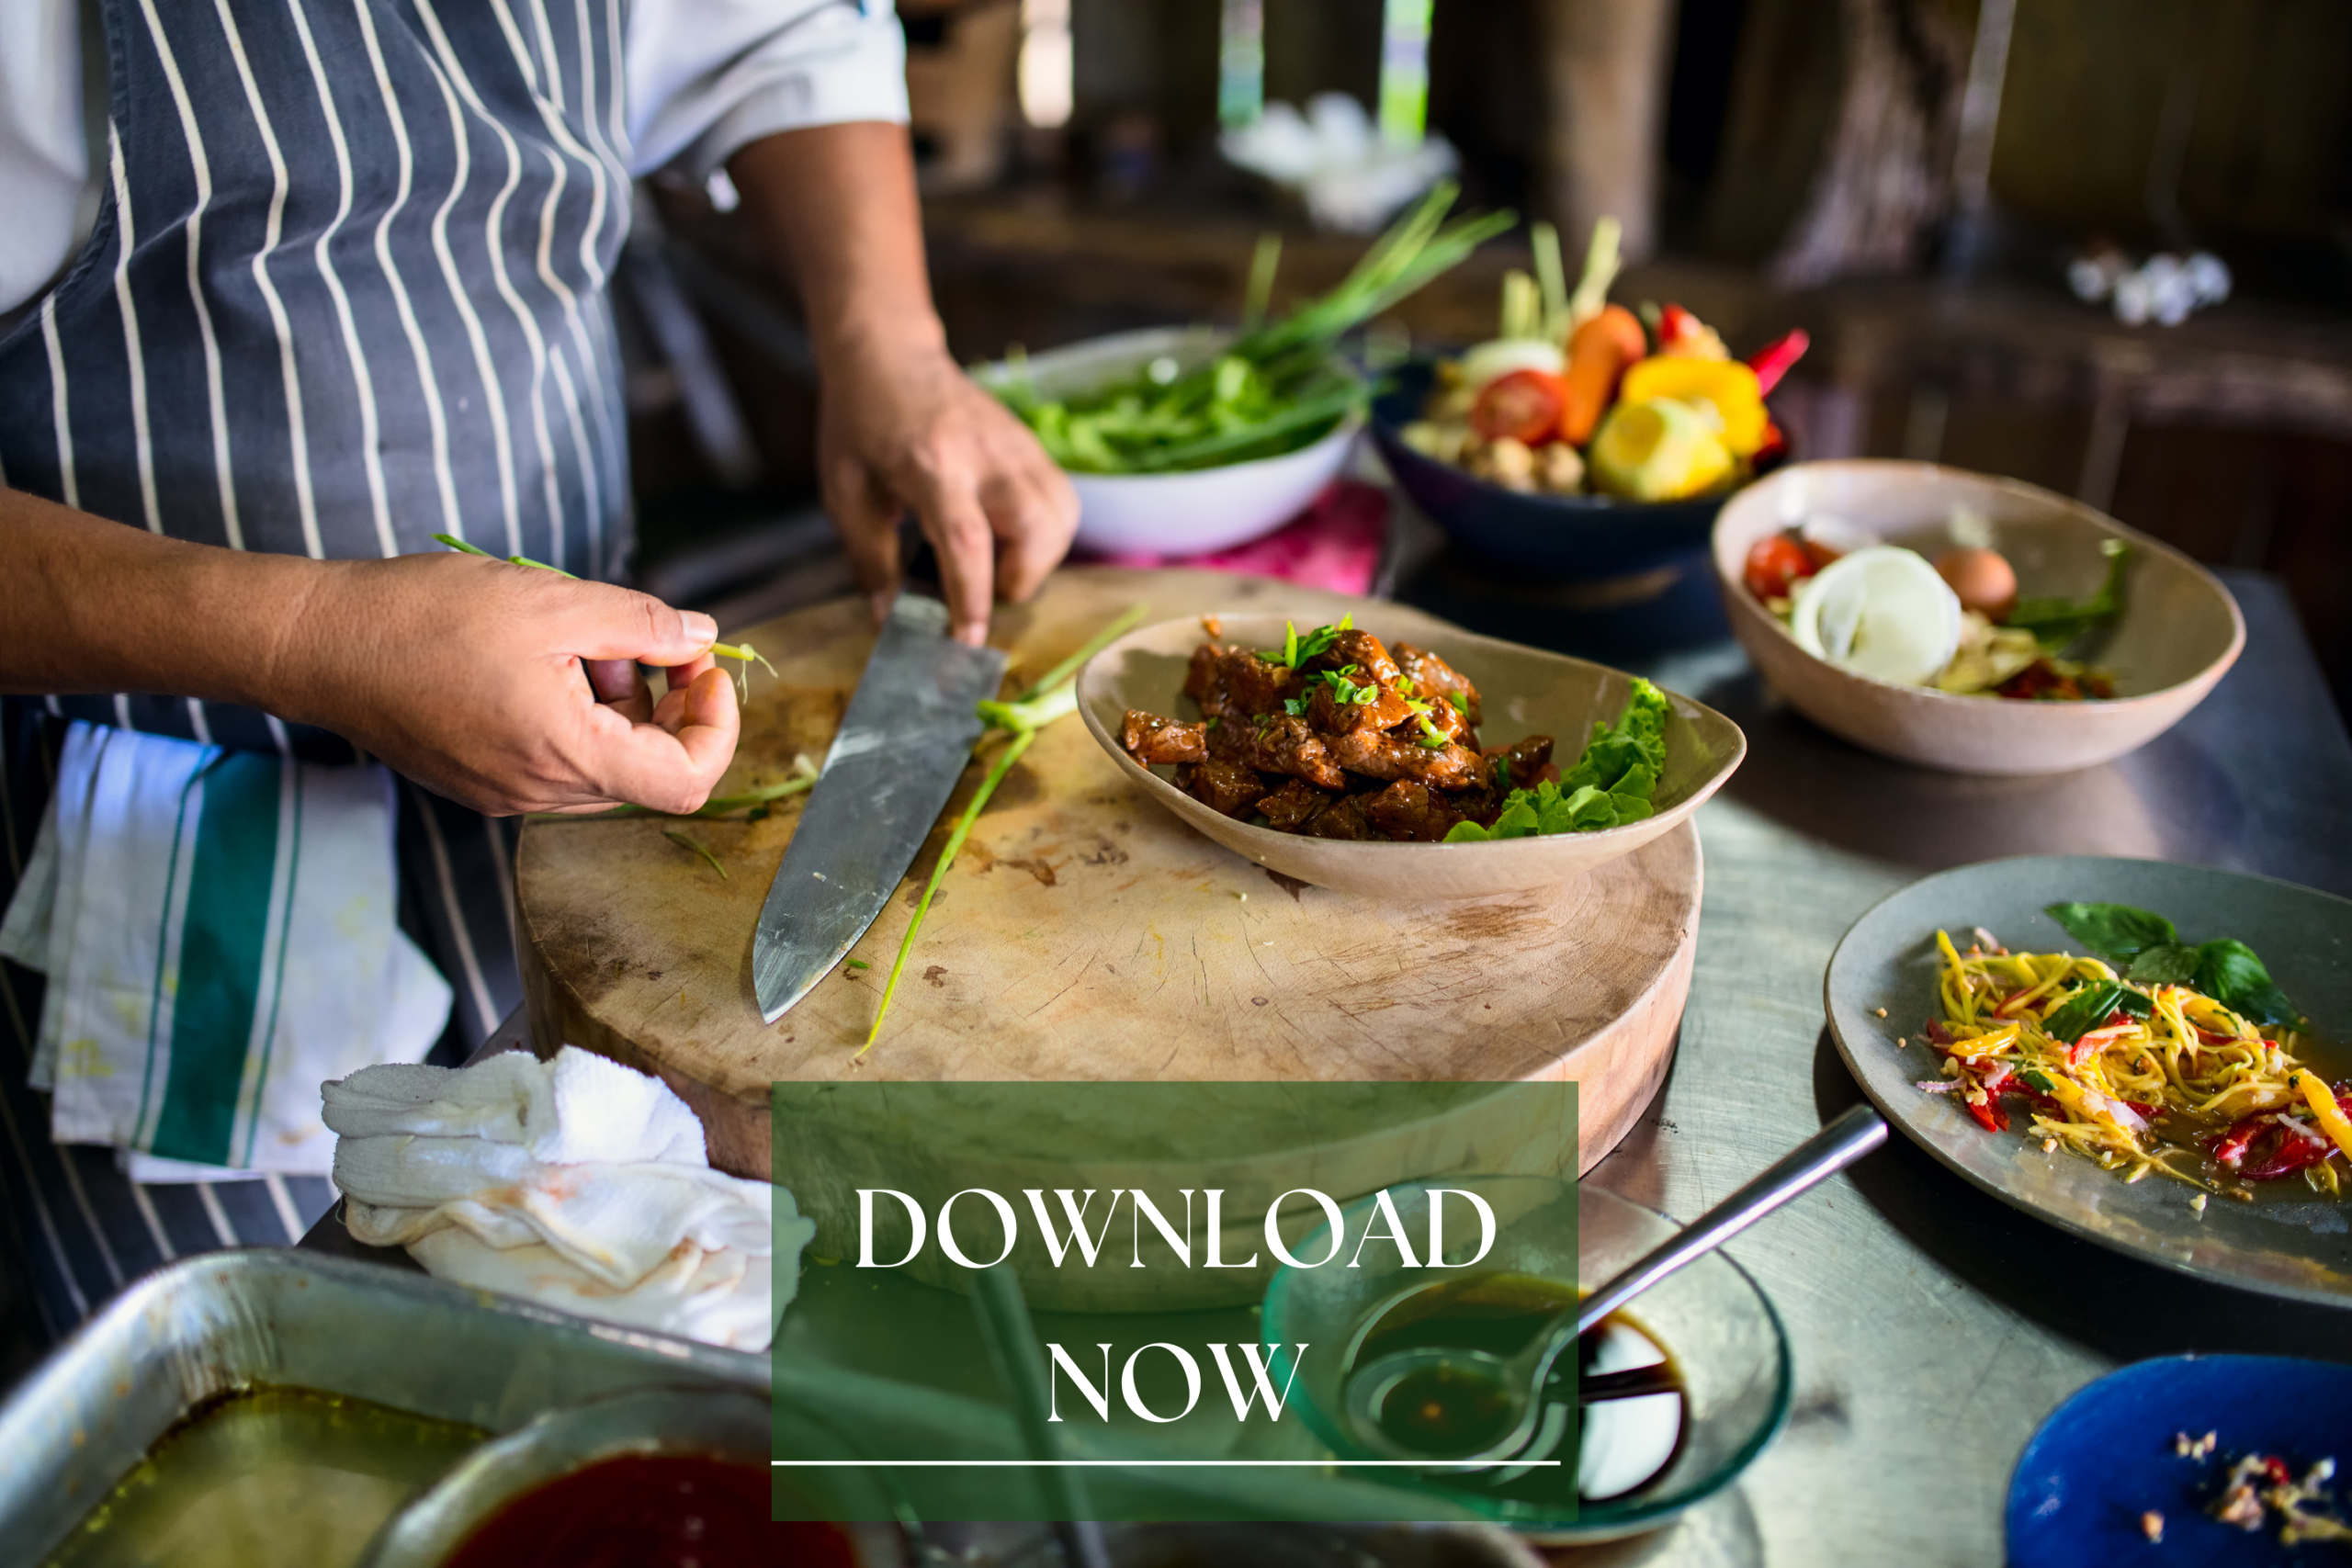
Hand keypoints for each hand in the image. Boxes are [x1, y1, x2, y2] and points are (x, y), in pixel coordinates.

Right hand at [269, 553, 739, 815]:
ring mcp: (506, 794)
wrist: (318, 643)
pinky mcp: (481, 781)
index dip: (717, 726)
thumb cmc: (424, 617)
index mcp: (565, 756)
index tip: (704, 668)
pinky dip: (574, 714)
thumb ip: (640, 624)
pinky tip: (539, 661)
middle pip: (648, 769)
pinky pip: (558, 760)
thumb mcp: (551, 602)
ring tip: (576, 642)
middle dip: (666, 702)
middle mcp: (539, 793)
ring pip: (603, 762)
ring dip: (617, 704)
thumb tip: (703, 637)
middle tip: (640, 636)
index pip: (686, 781)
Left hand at [819, 338, 1077, 645]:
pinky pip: (1063, 501)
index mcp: (931, 465)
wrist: (889, 356)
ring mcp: (1018, 446)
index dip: (973, 598)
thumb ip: (870, 560)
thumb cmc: (861, 427)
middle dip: (1020, 577)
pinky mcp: (1033, 446)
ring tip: (997, 561)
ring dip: (1038, 557)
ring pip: (1062, 516)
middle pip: (1037, 527)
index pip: (967, 541)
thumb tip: (891, 620)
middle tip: (984, 586)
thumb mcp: (846, 495)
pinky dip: (1047, 534)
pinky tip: (1010, 535)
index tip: (966, 641)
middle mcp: (986, 455)